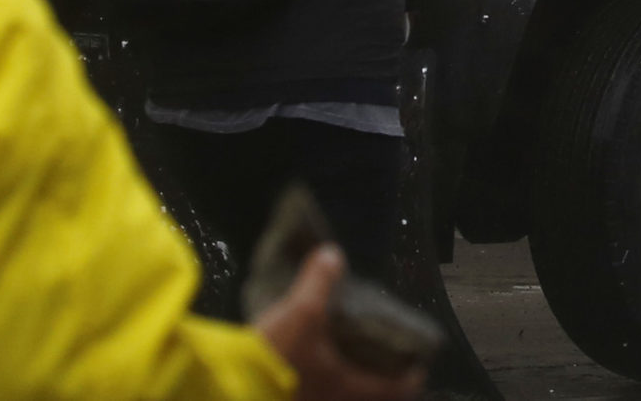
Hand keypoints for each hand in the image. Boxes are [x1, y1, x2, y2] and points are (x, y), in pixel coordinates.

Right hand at [251, 245, 424, 400]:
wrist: (224, 390)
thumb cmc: (274, 358)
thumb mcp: (301, 313)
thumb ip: (319, 282)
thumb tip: (331, 254)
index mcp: (353, 390)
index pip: (404, 389)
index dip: (414, 372)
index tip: (417, 357)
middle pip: (375, 396)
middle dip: (381, 377)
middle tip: (383, 354)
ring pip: (346, 397)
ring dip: (351, 381)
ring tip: (349, 357)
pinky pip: (322, 397)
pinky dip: (325, 385)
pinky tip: (316, 366)